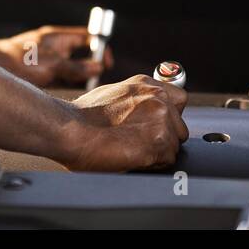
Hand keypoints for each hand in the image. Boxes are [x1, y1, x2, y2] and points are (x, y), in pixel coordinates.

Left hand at [0, 25, 113, 87]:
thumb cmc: (21, 62)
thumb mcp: (53, 66)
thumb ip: (77, 68)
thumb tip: (99, 68)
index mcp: (60, 37)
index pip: (89, 37)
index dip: (101, 48)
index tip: (106, 63)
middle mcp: (55, 45)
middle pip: (82, 52)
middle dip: (90, 65)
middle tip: (95, 79)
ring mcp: (48, 57)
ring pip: (71, 66)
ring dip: (78, 76)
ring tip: (81, 88)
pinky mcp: (41, 70)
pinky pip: (60, 75)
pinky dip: (66, 82)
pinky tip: (65, 92)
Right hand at [55, 74, 188, 171]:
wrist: (69, 129)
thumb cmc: (82, 115)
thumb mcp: (114, 93)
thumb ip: (138, 99)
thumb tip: (145, 110)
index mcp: (146, 84)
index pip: (179, 99)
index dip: (169, 116)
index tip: (155, 125)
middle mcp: (157, 98)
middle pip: (180, 126)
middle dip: (164, 136)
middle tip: (138, 141)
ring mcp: (160, 119)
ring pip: (175, 144)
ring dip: (159, 151)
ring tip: (132, 148)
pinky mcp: (158, 142)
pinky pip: (168, 160)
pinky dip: (153, 163)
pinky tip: (132, 156)